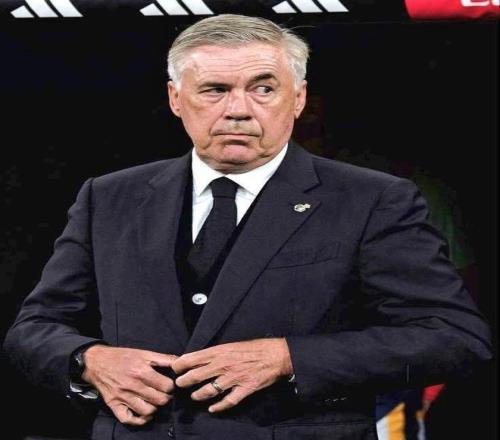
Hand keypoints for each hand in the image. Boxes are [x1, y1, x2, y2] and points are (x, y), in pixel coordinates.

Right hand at [82, 345, 176, 425]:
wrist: (97, 362)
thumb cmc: (123, 356)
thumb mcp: (144, 353)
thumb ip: (163, 358)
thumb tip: (179, 362)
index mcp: (142, 371)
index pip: (166, 386)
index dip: (172, 386)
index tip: (170, 384)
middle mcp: (133, 385)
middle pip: (160, 400)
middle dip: (166, 397)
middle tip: (164, 393)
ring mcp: (123, 397)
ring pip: (147, 411)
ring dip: (155, 408)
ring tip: (154, 401)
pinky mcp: (114, 405)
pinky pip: (128, 419)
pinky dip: (139, 420)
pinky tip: (144, 414)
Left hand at [172, 338, 292, 412]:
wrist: (276, 354)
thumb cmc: (254, 347)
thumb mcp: (232, 344)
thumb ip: (216, 353)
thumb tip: (200, 358)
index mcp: (220, 351)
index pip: (193, 358)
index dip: (180, 364)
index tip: (174, 368)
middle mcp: (223, 365)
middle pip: (196, 376)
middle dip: (184, 381)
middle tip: (179, 385)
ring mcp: (233, 378)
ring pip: (209, 390)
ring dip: (198, 395)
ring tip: (195, 396)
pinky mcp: (244, 389)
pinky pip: (228, 401)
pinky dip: (219, 407)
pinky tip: (213, 409)